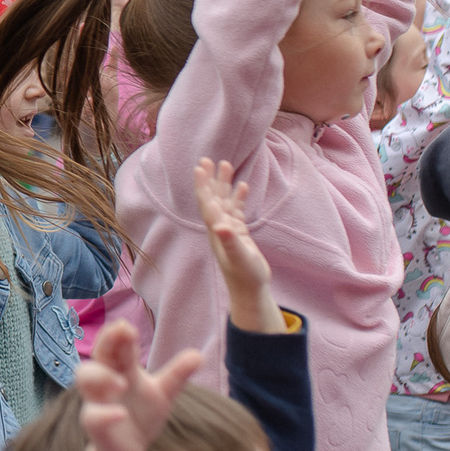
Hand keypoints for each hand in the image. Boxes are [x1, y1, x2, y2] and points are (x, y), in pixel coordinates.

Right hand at [73, 321, 205, 450]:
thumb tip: (198, 354)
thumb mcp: (163, 393)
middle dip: (106, 342)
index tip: (127, 326)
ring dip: (101, 376)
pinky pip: (92, 416)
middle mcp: (104, 381)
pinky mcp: (94, 425)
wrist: (130, 450)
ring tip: (123, 382)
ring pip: (84, 379)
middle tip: (122, 332)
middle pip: (97, 354)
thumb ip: (177, 374)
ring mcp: (96, 401)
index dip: (118, 334)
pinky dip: (105, 414)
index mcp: (120, 368)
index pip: (116, 345)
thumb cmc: (141, 414)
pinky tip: (121, 414)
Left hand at [194, 160, 278, 333]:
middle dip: (211, 179)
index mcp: (216, 230)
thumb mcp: (240, 259)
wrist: (250, 291)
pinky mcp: (239, 234)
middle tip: (208, 159)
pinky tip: (243, 185)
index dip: (203, 185)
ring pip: (225, 201)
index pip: (207, 203)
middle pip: (213, 198)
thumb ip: (231, 242)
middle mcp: (220, 228)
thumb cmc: (245, 276)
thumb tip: (221, 227)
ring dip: (224, 184)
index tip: (200, 167)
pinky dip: (238, 197)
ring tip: (226, 164)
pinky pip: (237, 210)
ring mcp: (229, 230)